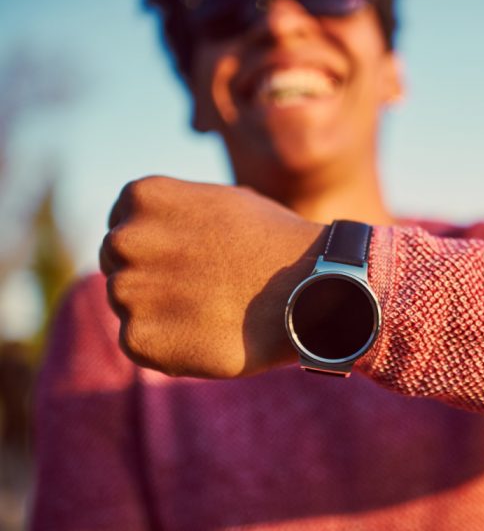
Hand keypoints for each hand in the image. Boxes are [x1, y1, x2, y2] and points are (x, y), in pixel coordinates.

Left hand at [99, 176, 326, 377]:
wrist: (310, 290)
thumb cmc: (275, 243)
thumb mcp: (223, 203)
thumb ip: (176, 214)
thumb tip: (146, 232)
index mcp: (144, 196)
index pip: (123, 223)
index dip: (158, 244)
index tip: (192, 256)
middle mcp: (126, 239)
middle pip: (118, 264)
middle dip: (152, 276)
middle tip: (203, 287)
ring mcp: (129, 290)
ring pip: (126, 304)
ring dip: (159, 310)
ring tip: (212, 309)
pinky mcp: (139, 338)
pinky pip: (137, 342)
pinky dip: (168, 343)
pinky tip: (208, 332)